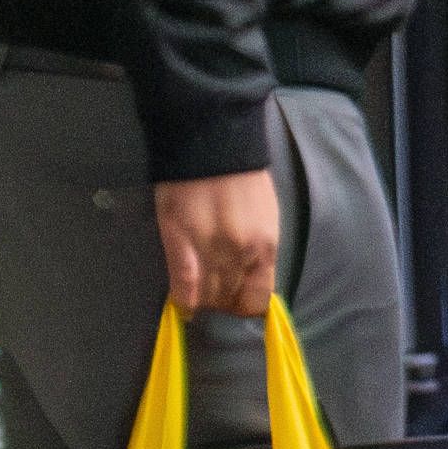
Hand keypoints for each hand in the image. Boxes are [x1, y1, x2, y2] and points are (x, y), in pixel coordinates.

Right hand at [154, 167, 279, 318]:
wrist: (213, 142)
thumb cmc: (241, 176)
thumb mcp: (265, 215)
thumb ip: (259, 248)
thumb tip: (249, 276)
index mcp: (266, 246)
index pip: (258, 298)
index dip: (245, 307)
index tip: (235, 302)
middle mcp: (242, 253)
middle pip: (229, 298)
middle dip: (221, 303)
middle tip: (213, 296)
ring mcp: (211, 249)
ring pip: (208, 296)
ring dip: (203, 301)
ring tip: (198, 294)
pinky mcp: (180, 241)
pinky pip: (184, 284)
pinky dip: (184, 298)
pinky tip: (183, 305)